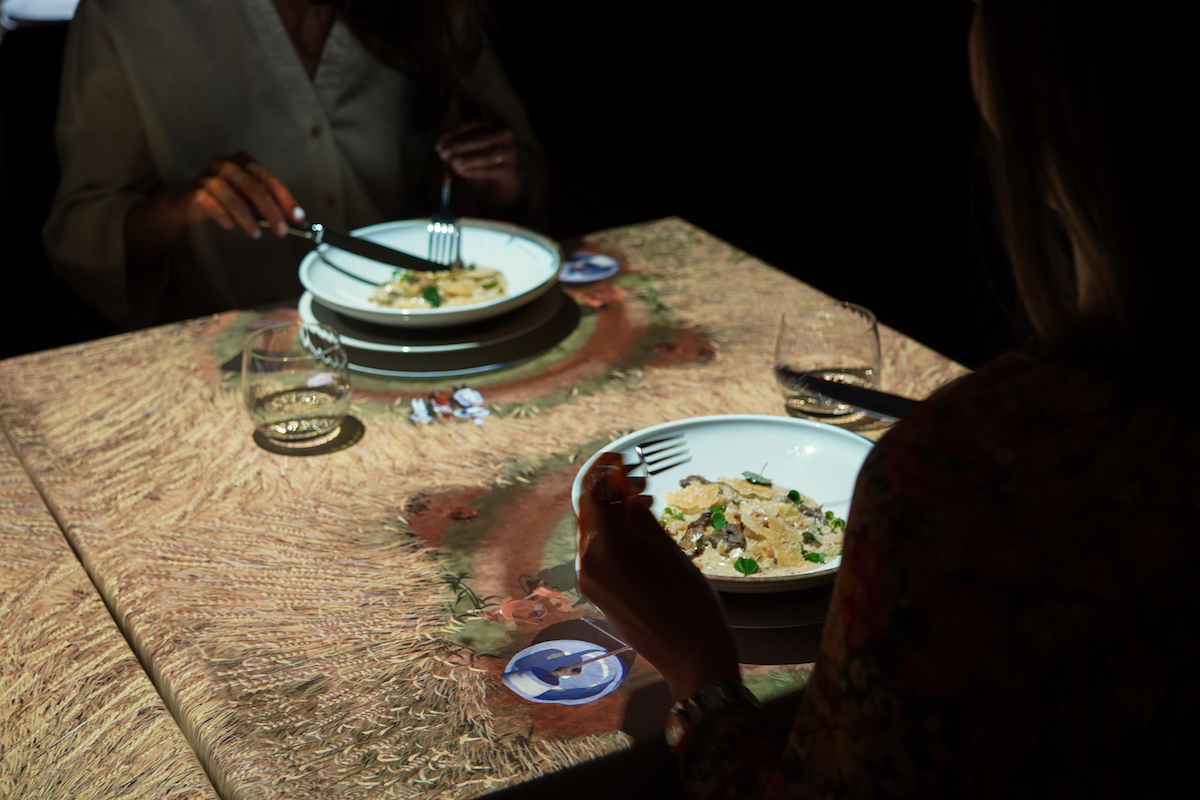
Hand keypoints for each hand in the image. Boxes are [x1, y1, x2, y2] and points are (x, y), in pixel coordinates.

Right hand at [125, 152, 304, 265]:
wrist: (186, 201)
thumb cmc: (223, 197)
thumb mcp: (246, 195)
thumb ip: (266, 202)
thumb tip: (293, 219)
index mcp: (243, 161)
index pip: (269, 179)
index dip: (286, 199)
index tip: (298, 217)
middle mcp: (225, 164)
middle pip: (254, 188)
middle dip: (272, 212)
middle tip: (282, 231)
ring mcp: (209, 177)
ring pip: (235, 200)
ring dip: (249, 221)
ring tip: (256, 234)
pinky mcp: (196, 193)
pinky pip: (215, 207)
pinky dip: (226, 219)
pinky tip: (231, 226)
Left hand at [435, 119, 521, 207]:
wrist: (499, 185)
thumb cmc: (482, 164)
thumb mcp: (468, 153)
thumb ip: (456, 150)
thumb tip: (443, 150)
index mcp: (492, 126)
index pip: (470, 124)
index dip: (453, 132)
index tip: (440, 143)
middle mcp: (504, 135)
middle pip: (480, 137)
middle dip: (460, 145)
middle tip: (444, 153)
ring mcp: (510, 152)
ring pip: (487, 154)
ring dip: (468, 159)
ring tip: (453, 163)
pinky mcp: (509, 170)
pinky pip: (489, 170)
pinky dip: (474, 171)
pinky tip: (461, 172)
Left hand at [577, 454, 740, 702]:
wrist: (690, 653)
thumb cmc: (688, 599)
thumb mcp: (665, 547)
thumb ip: (638, 515)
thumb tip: (623, 491)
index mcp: (606, 546)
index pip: (592, 493)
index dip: (603, 470)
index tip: (619, 458)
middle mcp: (587, 562)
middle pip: (589, 512)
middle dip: (609, 492)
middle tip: (637, 479)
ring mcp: (588, 580)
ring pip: (592, 533)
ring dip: (612, 514)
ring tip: (642, 503)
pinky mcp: (594, 593)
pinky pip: (597, 554)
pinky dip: (612, 538)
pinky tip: (637, 532)